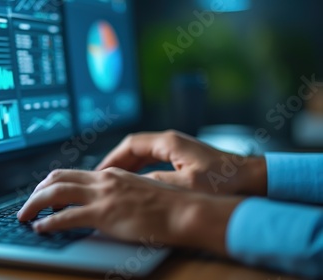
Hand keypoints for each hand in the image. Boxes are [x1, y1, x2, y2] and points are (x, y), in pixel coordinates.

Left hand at [18, 168, 240, 254]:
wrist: (186, 212)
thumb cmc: (169, 206)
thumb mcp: (139, 192)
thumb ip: (119, 193)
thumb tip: (104, 203)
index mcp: (111, 174)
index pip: (71, 173)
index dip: (52, 183)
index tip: (43, 194)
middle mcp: (103, 180)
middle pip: (57, 178)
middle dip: (37, 191)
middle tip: (28, 204)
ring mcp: (103, 196)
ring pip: (55, 193)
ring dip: (34, 204)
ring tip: (25, 216)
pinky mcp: (104, 214)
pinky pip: (66, 218)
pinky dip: (48, 223)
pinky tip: (41, 229)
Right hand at [96, 130, 266, 195]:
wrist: (251, 178)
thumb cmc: (224, 181)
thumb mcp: (187, 185)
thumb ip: (157, 182)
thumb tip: (132, 184)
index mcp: (169, 142)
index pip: (130, 144)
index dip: (112, 158)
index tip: (100, 172)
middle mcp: (171, 141)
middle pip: (134, 147)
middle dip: (116, 162)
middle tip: (102, 178)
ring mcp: (177, 148)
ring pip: (143, 154)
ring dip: (127, 166)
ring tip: (114, 181)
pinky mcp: (183, 157)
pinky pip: (153, 160)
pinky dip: (140, 169)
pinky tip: (135, 183)